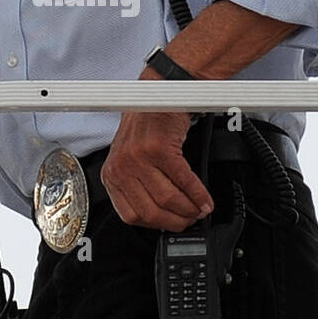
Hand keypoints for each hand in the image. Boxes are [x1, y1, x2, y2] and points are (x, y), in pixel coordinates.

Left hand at [100, 79, 213, 230]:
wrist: (158, 94)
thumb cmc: (146, 126)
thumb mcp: (131, 159)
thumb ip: (139, 185)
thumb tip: (163, 214)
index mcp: (112, 175)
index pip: (130, 215)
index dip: (156, 224)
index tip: (171, 224)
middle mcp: (122, 168)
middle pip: (151, 212)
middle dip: (176, 222)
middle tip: (190, 221)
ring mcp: (139, 159)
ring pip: (168, 199)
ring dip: (190, 209)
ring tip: (200, 210)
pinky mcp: (159, 150)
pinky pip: (184, 181)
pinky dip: (199, 194)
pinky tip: (205, 198)